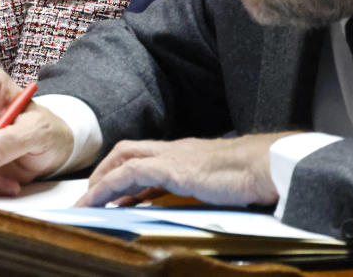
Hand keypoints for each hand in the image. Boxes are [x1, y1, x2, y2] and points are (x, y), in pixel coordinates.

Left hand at [76, 132, 295, 207]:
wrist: (267, 166)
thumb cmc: (254, 176)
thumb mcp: (222, 183)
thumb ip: (205, 188)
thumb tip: (200, 202)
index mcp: (186, 154)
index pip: (147, 156)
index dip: (126, 172)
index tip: (115, 194)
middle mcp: (175, 150)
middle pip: (128, 151)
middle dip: (106, 171)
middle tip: (91, 194)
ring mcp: (172, 156)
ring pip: (123, 160)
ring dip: (101, 181)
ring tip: (85, 202)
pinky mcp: (171, 168)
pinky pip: (129, 174)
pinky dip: (109, 186)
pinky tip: (97, 200)